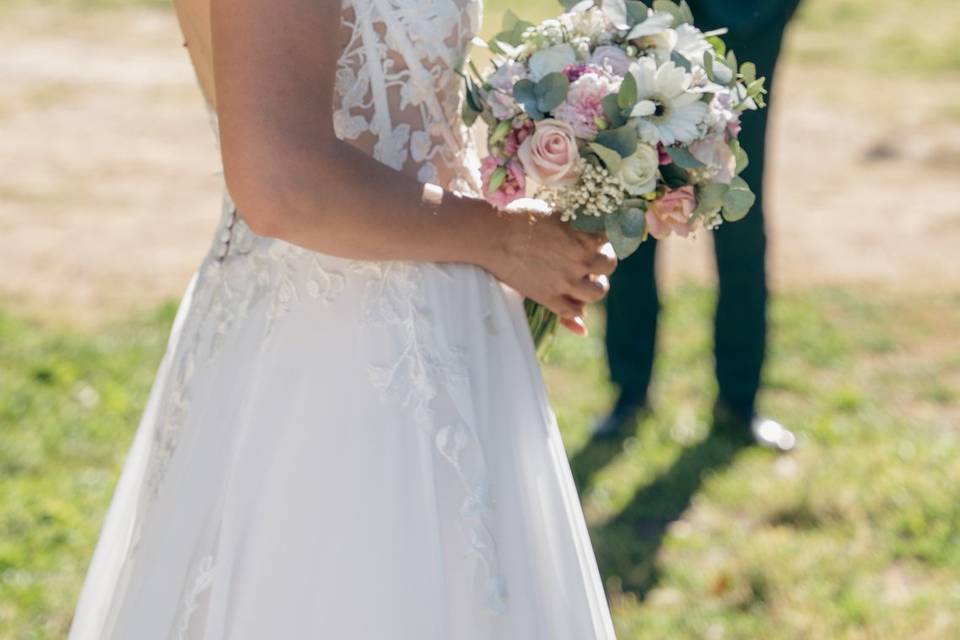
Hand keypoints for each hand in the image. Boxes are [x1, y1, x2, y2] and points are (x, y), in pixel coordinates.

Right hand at [483, 201, 617, 333]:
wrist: (492, 236)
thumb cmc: (519, 217)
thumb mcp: (553, 212)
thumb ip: (573, 223)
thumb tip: (583, 226)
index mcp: (582, 236)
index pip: (609, 238)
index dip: (605, 238)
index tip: (598, 238)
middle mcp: (579, 260)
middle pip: (609, 265)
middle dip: (603, 261)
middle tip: (592, 259)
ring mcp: (565, 281)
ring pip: (597, 292)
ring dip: (595, 286)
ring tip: (585, 282)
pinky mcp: (549, 297)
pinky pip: (571, 312)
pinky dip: (576, 314)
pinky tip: (576, 309)